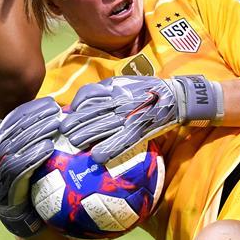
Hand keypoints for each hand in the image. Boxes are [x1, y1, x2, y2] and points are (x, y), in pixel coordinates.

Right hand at [0, 97, 60, 236]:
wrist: (38, 227)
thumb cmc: (44, 189)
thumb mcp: (45, 162)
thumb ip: (48, 140)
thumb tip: (67, 112)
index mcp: (2, 151)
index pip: (12, 124)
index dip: (30, 110)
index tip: (51, 102)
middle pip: (10, 134)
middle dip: (33, 119)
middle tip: (55, 110)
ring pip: (10, 150)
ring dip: (33, 134)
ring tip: (55, 124)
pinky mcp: (4, 195)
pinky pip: (16, 172)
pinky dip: (31, 158)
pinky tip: (48, 148)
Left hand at [60, 75, 222, 163]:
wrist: (175, 98)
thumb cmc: (146, 90)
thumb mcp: (123, 83)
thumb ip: (103, 90)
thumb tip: (79, 102)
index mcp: (116, 89)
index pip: (89, 96)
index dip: (76, 106)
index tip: (68, 115)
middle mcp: (120, 101)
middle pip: (92, 112)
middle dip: (76, 123)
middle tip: (64, 132)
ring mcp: (130, 116)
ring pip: (104, 126)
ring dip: (87, 136)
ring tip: (74, 143)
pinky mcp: (140, 130)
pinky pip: (123, 141)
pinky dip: (110, 149)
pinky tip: (98, 157)